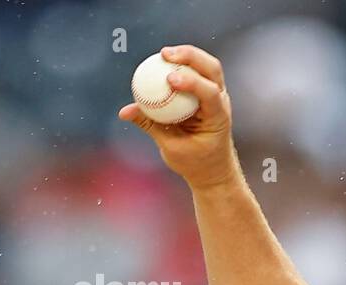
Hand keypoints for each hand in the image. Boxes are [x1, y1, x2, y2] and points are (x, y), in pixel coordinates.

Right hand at [118, 45, 240, 190]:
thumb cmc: (194, 162)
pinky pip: (196, 71)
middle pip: (212, 69)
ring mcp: (217, 95)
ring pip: (208, 66)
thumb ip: (150, 125)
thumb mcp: (170, 148)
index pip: (209, 94)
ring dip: (187, 54)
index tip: (169, 78)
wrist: (213, 169)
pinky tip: (163, 60)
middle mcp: (221, 102)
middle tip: (165, 54)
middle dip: (190, 56)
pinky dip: (181, 63)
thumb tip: (124, 111)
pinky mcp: (208, 92)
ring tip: (163, 54)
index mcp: (217, 118)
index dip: (191, 82)